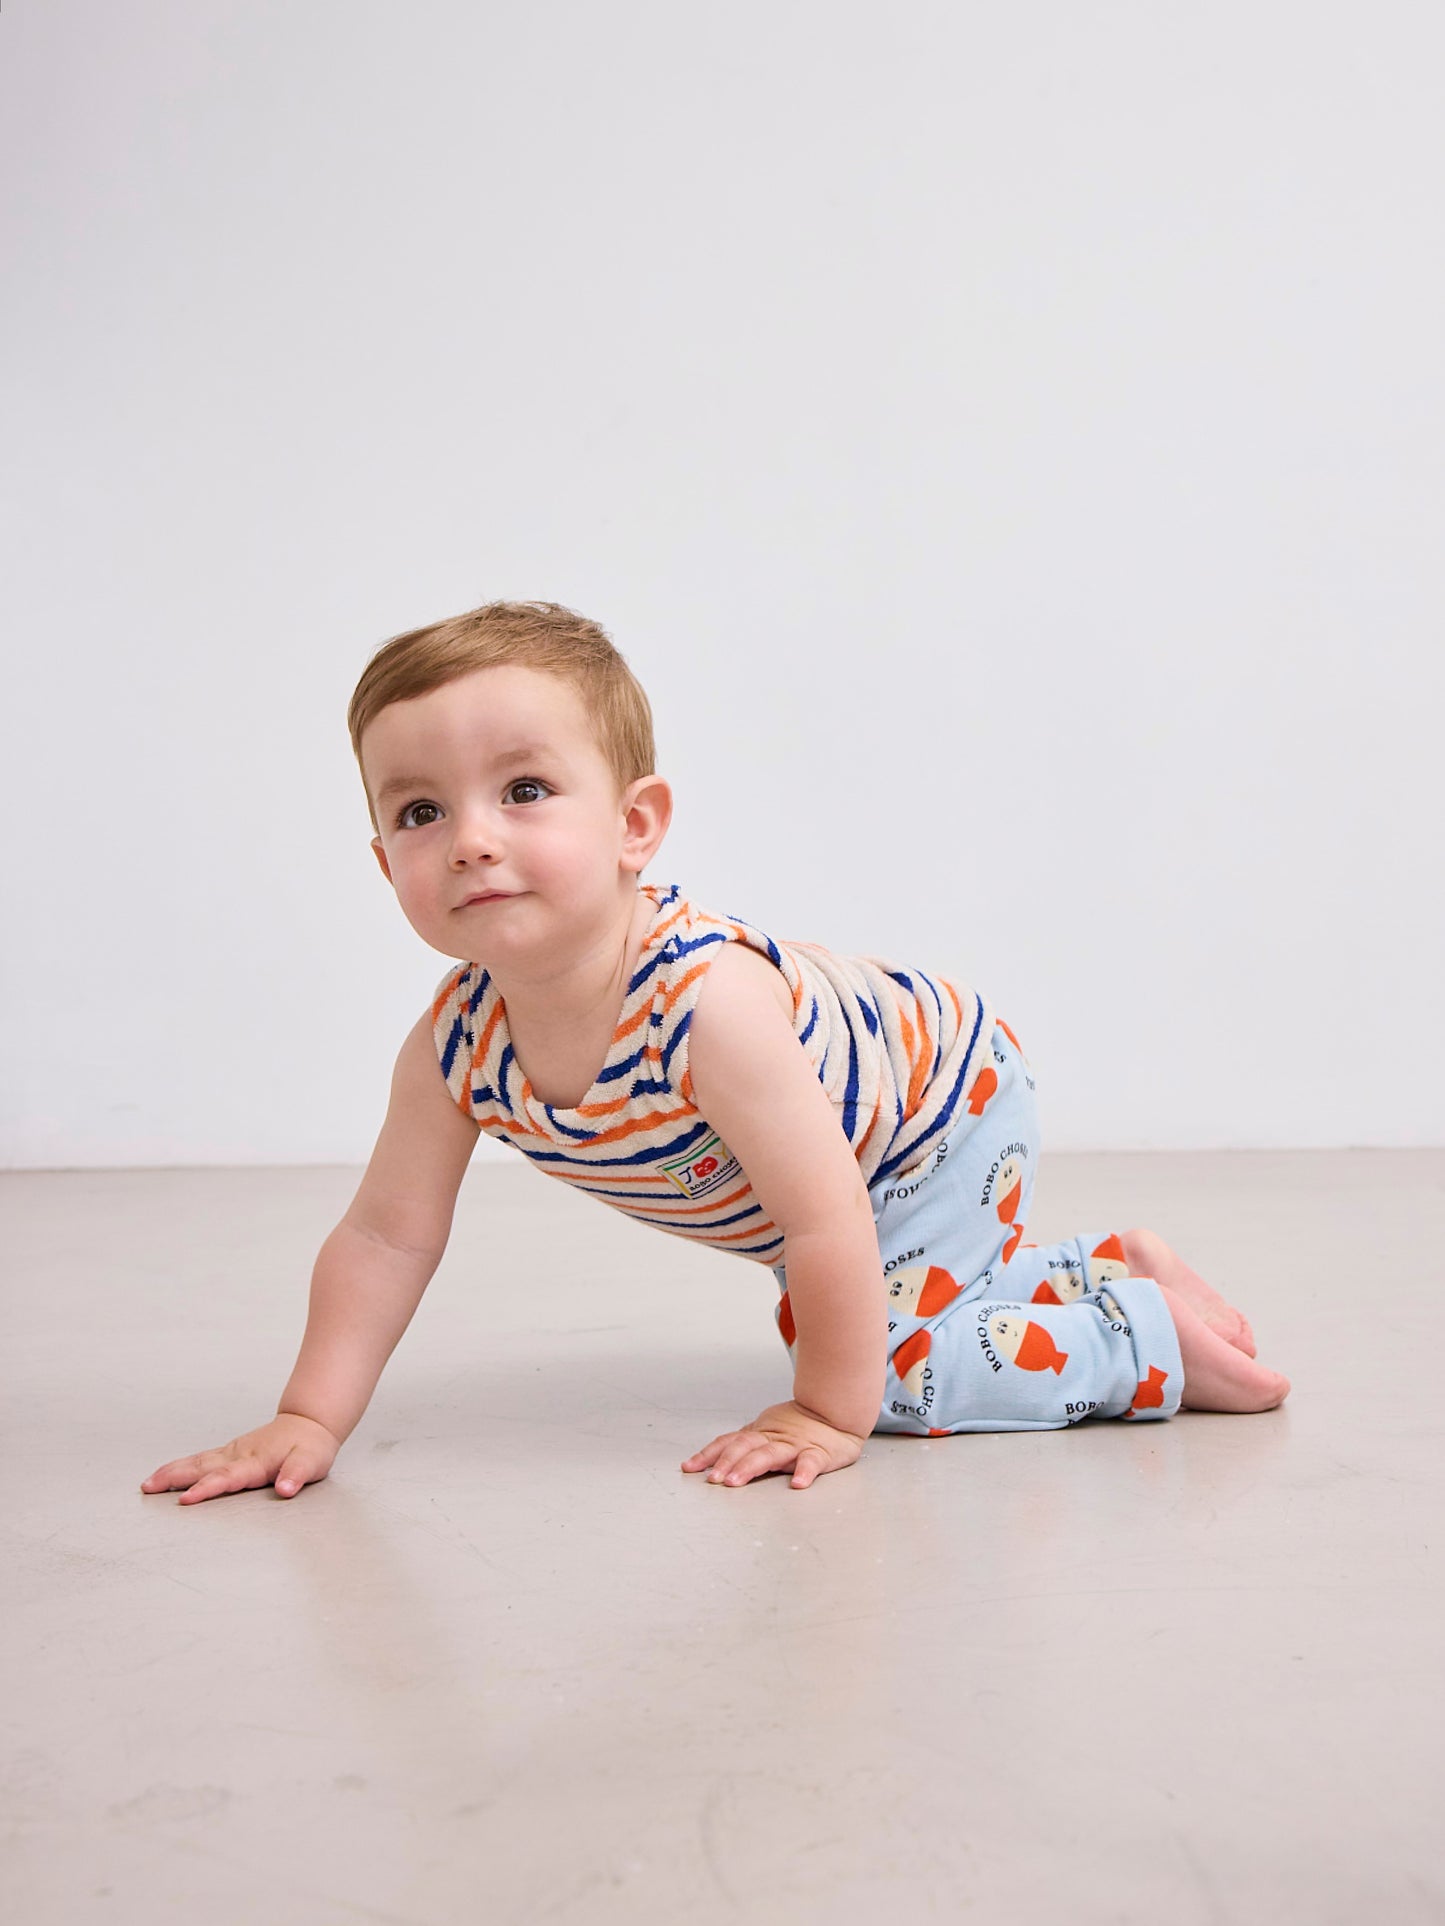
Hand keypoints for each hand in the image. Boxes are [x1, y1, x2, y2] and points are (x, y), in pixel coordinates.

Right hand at [140, 1412, 340, 1504]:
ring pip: (197, 1461)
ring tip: (147, 1483)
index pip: (227, 1478)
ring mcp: (232, 1452)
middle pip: (201, 1467)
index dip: (207, 1489)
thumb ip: (297, 1475)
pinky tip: (167, 1474)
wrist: (310, 1423)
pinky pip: (201, 1459)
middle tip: (148, 1488)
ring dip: (171, 1472)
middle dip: (174, 1478)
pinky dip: (181, 1466)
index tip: (186, 1500)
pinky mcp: (230, 1452)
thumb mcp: (311, 1462)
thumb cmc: (310, 1447)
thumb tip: (285, 1489)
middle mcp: (239, 1455)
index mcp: (256, 1462)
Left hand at [681, 1400, 864, 1490]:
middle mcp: (774, 1437)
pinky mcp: (819, 1453)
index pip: (730, 1441)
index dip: (708, 1454)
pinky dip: (804, 1472)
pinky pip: (811, 1462)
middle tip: (712, 1479)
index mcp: (760, 1433)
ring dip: (750, 1467)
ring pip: (770, 1454)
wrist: (835, 1411)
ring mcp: (795, 1445)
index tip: (689, 1468)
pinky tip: (797, 1484)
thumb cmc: (799, 1425)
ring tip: (734, 1482)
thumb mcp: (767, 1430)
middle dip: (726, 1462)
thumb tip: (714, 1458)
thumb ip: (745, 1444)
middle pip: (745, 1447)